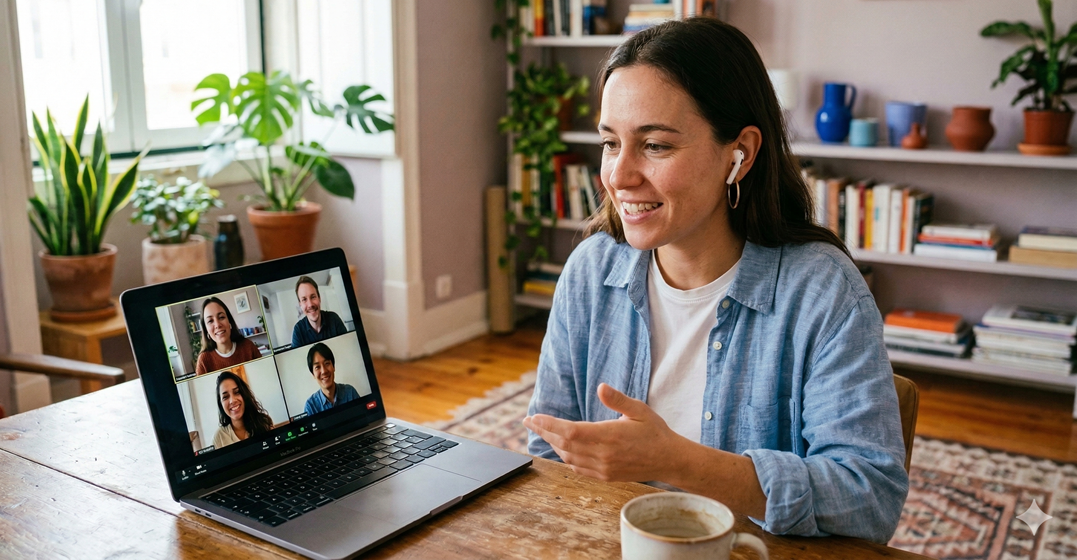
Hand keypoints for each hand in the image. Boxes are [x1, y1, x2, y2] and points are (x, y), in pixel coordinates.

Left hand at [523, 383, 684, 481]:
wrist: (669, 460)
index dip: (549, 425)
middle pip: (563, 444)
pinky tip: (561, 447)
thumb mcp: (639, 410)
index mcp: (609, 436)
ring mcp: (603, 468)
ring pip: (568, 457)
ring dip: (553, 444)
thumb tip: (601, 387)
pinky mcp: (605, 475)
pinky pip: (578, 468)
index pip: (570, 431)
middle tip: (528, 422)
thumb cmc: (655, 431)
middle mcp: (603, 455)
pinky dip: (565, 456)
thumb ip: (618, 399)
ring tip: (542, 431)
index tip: (533, 417)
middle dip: (543, 432)